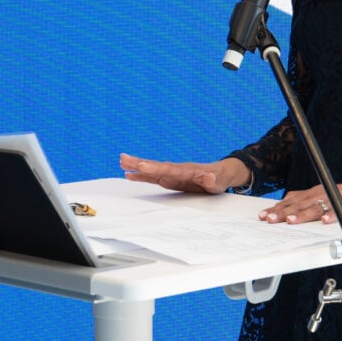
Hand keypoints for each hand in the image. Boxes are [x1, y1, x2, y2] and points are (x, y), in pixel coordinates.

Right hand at [119, 153, 249, 194]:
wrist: (220, 175)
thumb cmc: (220, 178)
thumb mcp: (220, 181)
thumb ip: (213, 179)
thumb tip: (209, 177)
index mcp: (187, 170)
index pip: (168, 169)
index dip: (154, 167)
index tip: (142, 165)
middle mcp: (176, 170)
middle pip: (155, 166)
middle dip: (139, 163)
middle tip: (123, 158)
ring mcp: (171, 174)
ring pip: (151, 170)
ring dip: (136, 167)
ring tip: (121, 162)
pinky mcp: (169, 179)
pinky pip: (153, 177)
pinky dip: (141, 175)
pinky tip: (129, 175)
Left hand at [259, 173, 341, 223]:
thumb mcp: (322, 194)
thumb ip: (306, 199)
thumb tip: (287, 201)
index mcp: (314, 194)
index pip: (292, 201)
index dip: (277, 208)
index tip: (264, 215)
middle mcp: (321, 195)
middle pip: (299, 205)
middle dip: (283, 213)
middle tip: (270, 219)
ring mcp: (335, 200)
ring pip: (316, 208)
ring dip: (302, 215)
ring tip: (291, 221)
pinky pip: (340, 211)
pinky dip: (332, 216)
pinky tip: (325, 221)